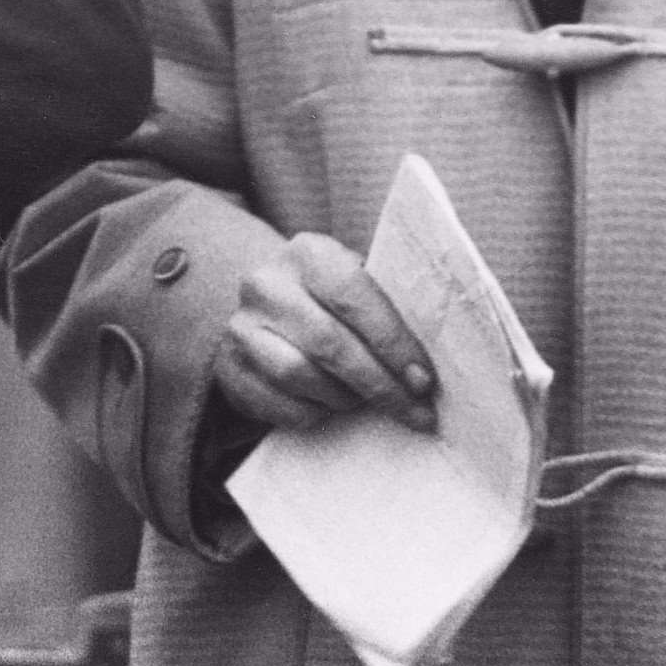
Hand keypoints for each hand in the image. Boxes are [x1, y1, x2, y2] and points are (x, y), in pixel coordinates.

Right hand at [215, 231, 437, 433]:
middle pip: (330, 343)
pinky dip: (315, 412)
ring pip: (301, 375)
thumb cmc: (330, 301)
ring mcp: (241, 326)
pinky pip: (280, 403)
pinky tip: (330, 407)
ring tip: (367, 402)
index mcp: (307, 252)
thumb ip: (387, 307)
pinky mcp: (228, 368)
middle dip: (380, 384)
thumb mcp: (355, 285)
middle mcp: (267, 283)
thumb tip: (437, 355)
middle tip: (415, 411)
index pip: (353, 295)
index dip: (392, 341)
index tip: (423, 379)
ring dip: (345, 398)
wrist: (267, 308)